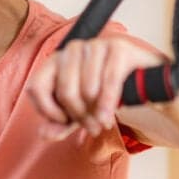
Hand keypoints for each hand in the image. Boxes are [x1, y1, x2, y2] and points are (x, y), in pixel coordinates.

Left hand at [25, 37, 163, 140]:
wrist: (142, 81)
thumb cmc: (102, 94)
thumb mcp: (78, 112)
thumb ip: (59, 124)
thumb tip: (44, 134)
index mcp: (55, 61)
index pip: (36, 87)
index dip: (47, 110)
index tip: (63, 121)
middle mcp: (72, 49)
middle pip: (65, 91)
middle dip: (78, 116)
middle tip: (91, 127)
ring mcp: (95, 45)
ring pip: (87, 88)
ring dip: (95, 113)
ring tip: (102, 121)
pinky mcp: (118, 48)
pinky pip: (109, 81)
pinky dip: (108, 104)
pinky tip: (108, 117)